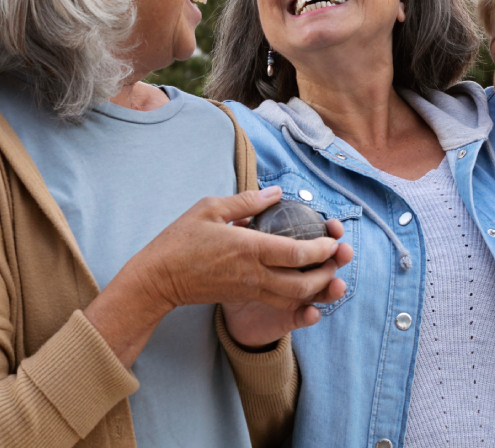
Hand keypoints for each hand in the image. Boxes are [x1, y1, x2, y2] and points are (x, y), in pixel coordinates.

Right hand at [134, 188, 344, 311]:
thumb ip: (246, 201)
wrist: (158, 279)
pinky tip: (303, 283)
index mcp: (248, 249)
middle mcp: (253, 274)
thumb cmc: (180, 240)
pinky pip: (278, 301)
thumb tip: (276, 193)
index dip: (321, 249)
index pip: (296, 253)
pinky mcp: (242, 297)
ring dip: (315, 288)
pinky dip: (296, 295)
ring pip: (292, 297)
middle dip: (326, 273)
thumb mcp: (210, 208)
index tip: (333, 239)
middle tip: (337, 260)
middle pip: (302, 283)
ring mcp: (248, 289)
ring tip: (326, 273)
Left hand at [223, 217, 353, 347]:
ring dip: (332, 290)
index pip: (318, 240)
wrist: (223, 302)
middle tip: (345, 251)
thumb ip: (249, 221)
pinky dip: (310, 315)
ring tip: (338, 285)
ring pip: (322, 293)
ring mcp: (297, 297)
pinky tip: (312, 313)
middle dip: (341, 258)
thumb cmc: (232, 265)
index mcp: (293, 253)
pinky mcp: (287, 318)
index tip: (335, 227)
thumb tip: (265, 199)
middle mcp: (301, 274)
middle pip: (328, 265)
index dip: (331, 233)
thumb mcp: (239, 241)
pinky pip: (301, 317)